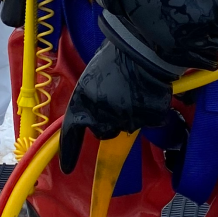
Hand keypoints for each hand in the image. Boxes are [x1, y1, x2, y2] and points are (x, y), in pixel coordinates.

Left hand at [58, 43, 173, 173]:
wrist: (144, 48)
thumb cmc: (115, 55)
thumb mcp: (92, 75)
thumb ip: (90, 97)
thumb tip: (93, 106)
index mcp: (82, 103)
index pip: (71, 133)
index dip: (69, 151)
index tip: (67, 168)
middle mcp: (101, 116)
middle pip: (103, 132)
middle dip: (109, 121)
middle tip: (118, 100)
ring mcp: (126, 120)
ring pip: (127, 126)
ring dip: (130, 115)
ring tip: (135, 90)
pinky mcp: (148, 120)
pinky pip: (149, 121)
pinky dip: (150, 111)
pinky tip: (149, 93)